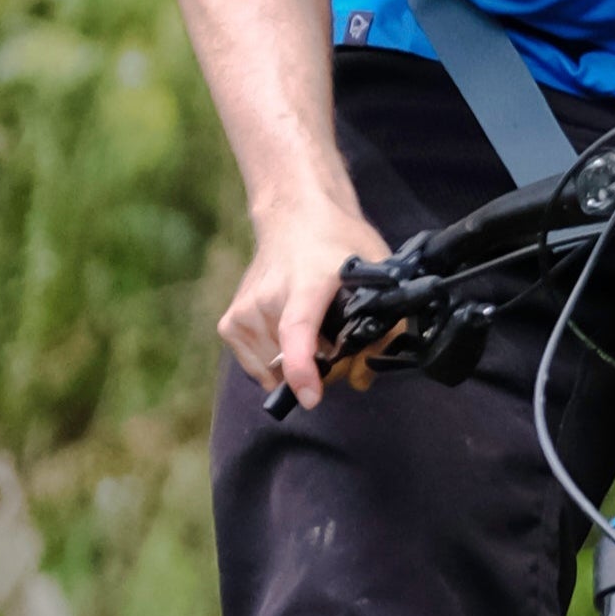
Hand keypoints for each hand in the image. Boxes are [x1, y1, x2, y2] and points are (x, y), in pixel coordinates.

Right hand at [220, 183, 391, 409]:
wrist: (294, 218)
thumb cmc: (340, 246)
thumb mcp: (378, 274)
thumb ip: (385, 328)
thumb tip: (362, 379)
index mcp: (306, 284)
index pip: (296, 330)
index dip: (303, 368)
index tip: (312, 397)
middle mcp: (267, 297)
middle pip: (292, 361)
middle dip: (322, 371)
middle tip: (341, 348)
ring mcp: (244, 310)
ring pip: (275, 370)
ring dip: (297, 368)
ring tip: (316, 337)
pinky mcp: (230, 322)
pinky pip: (256, 366)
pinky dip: (275, 366)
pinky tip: (290, 341)